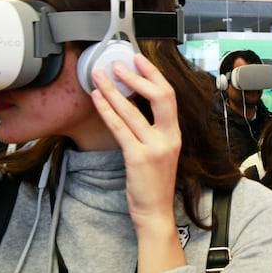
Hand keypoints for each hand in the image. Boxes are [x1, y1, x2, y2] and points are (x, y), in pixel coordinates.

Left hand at [90, 55, 180, 228]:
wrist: (155, 212)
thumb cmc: (153, 183)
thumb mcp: (160, 152)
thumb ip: (152, 130)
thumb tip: (132, 104)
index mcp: (174, 134)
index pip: (169, 96)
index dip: (154, 75)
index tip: (139, 60)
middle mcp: (169, 138)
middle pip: (160, 97)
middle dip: (137, 77)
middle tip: (118, 64)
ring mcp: (155, 147)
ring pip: (133, 111)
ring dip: (113, 90)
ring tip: (99, 76)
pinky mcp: (138, 157)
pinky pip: (120, 128)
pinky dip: (107, 110)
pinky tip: (97, 99)